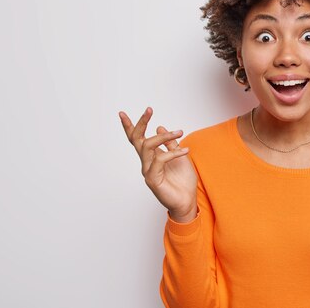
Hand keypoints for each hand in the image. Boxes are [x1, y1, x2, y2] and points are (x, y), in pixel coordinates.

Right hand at [119, 107, 197, 221]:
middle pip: (137, 140)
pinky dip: (173, 152)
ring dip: (164, 136)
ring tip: (179, 132)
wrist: (187, 201)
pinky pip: (160, 160)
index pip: (137, 139)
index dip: (130, 126)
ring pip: (148, 146)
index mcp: (152, 157)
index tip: (122, 113)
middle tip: (149, 109)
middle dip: (141, 123)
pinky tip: (186, 151)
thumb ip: (170, 143)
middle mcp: (147, 163)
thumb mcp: (179, 156)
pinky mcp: (153, 179)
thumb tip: (160, 127)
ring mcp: (148, 171)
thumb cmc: (183, 180)